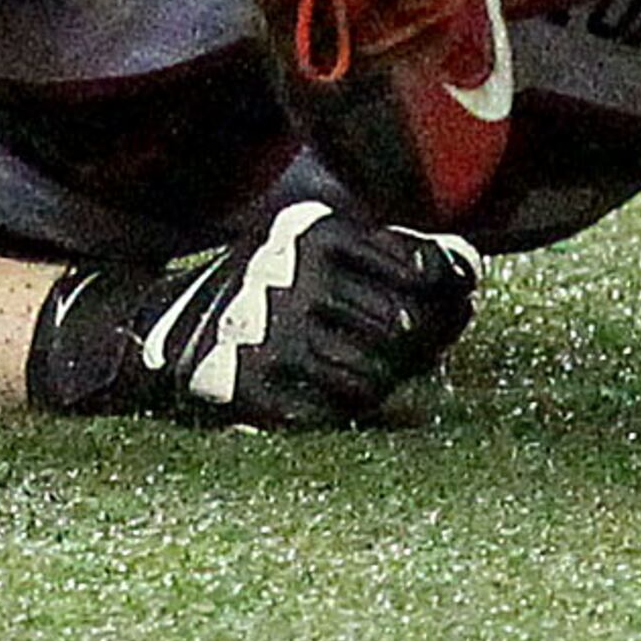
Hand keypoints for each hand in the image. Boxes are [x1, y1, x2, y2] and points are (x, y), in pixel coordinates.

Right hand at [27, 201, 480, 426]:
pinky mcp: (263, 387)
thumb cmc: (265, 284)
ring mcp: (277, 333)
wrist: (168, 327)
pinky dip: (348, 405)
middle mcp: (296, 274)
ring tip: (365, 362)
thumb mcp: (310, 240)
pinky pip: (341, 412)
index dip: (451, 288)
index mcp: (314, 228)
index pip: (419, 266)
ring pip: (378, 376)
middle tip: (416, 343)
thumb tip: (473, 269)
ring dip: (383, 378)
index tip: (459, 296)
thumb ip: (383, 247)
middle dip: (420, 342)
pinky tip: (331, 386)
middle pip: (406, 327)